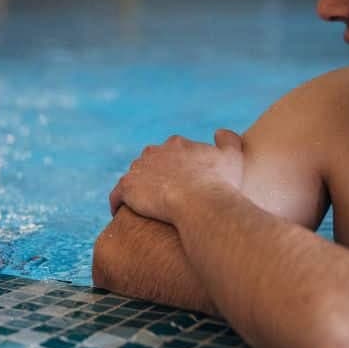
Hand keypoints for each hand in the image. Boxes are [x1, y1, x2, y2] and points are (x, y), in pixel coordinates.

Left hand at [109, 129, 245, 223]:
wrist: (200, 203)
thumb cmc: (219, 184)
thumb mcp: (232, 157)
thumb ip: (228, 141)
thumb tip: (219, 132)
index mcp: (176, 144)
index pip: (169, 153)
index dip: (174, 169)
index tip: (179, 185)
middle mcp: (154, 151)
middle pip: (149, 163)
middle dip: (153, 177)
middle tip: (160, 199)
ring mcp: (138, 169)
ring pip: (133, 179)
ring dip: (136, 190)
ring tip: (141, 209)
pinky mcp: (126, 187)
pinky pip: (116, 196)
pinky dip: (118, 204)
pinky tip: (123, 216)